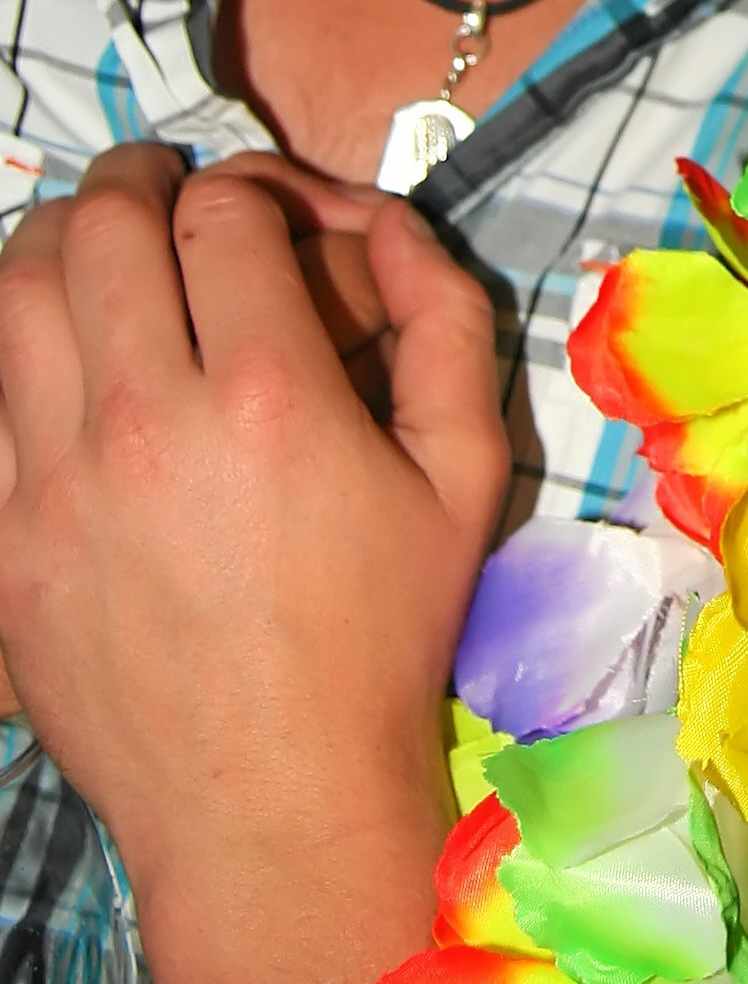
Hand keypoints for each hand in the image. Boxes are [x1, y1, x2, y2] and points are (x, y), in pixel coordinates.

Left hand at [0, 145, 506, 894]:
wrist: (272, 801)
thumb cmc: (381, 637)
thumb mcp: (465, 478)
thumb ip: (447, 326)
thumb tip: (396, 225)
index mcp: (268, 395)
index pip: (222, 213)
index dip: (250, 186)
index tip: (264, 213)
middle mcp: (145, 422)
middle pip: (102, 228)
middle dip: (135, 181)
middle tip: (160, 190)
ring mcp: (52, 487)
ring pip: (13, 296)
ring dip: (55, 245)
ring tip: (94, 251)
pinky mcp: (0, 548)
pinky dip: (13, 355)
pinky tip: (54, 363)